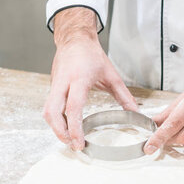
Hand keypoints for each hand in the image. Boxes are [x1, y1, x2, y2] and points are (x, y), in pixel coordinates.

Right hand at [43, 7, 137, 149]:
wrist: (75, 39)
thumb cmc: (92, 55)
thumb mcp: (112, 75)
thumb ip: (124, 96)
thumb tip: (136, 113)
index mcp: (79, 78)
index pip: (73, 107)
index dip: (74, 127)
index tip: (79, 141)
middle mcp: (63, 82)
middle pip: (53, 112)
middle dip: (60, 132)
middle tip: (72, 145)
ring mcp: (55, 84)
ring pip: (47, 111)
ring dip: (56, 128)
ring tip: (69, 139)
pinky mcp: (52, 87)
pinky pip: (49, 107)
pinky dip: (55, 120)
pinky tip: (66, 127)